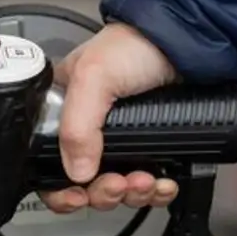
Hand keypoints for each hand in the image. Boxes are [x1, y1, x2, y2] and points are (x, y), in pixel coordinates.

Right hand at [39, 23, 181, 212]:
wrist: (189, 40)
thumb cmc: (137, 43)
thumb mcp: (94, 76)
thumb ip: (77, 125)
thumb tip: (77, 171)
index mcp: (64, 110)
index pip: (47, 162)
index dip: (59, 188)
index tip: (77, 196)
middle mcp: (90, 128)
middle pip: (85, 184)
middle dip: (104, 192)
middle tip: (118, 184)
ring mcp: (123, 140)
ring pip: (119, 188)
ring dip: (132, 193)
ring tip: (145, 180)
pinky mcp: (153, 146)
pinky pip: (149, 185)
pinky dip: (157, 191)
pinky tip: (163, 182)